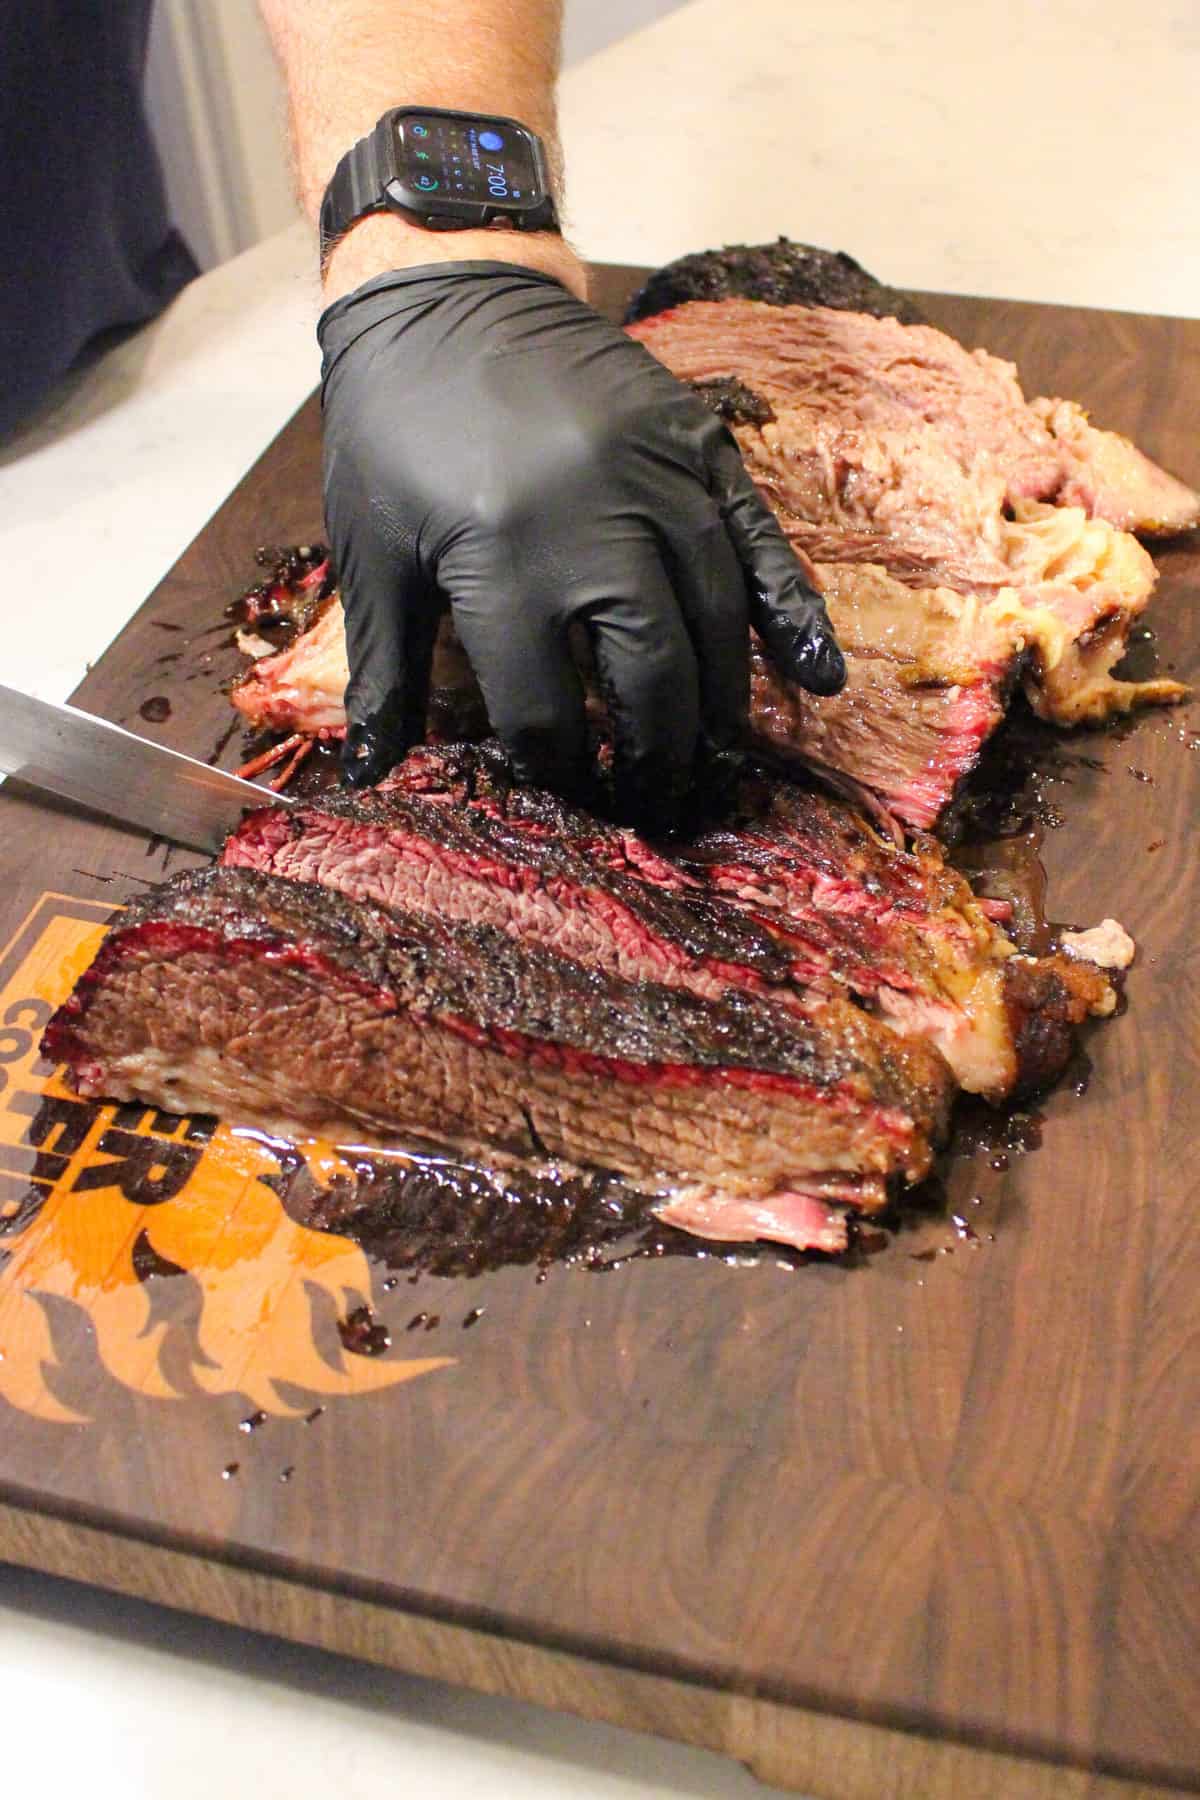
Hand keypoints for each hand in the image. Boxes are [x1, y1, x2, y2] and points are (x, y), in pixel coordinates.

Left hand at [318, 260, 844, 829]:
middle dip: (657, 762)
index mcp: (502, 563)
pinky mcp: (700, 446)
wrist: (445, 289)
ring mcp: (659, 482)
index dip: (559, 771)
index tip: (568, 796)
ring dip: (718, 711)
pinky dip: (793, 615)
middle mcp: (595, 528)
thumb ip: (382, 673)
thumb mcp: (370, 554)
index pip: (549, 713)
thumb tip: (367, 778)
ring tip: (708, 766)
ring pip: (715, 627)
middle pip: (652, 683)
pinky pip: (761, 545)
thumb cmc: (392, 432)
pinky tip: (816, 678)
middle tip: (657, 806)